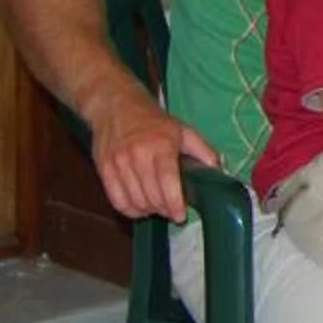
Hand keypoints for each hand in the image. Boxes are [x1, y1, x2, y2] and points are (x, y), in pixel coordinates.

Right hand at [85, 82, 218, 222]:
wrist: (116, 106)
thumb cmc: (152, 120)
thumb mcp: (183, 130)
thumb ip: (203, 151)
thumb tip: (218, 171)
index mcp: (161, 146)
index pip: (167, 182)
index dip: (174, 203)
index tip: (180, 215)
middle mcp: (138, 156)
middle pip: (152, 197)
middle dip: (165, 209)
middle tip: (172, 209)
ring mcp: (119, 164)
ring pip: (135, 202)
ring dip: (149, 210)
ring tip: (157, 206)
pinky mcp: (104, 170)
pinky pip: (117, 201)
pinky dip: (130, 210)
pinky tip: (139, 205)